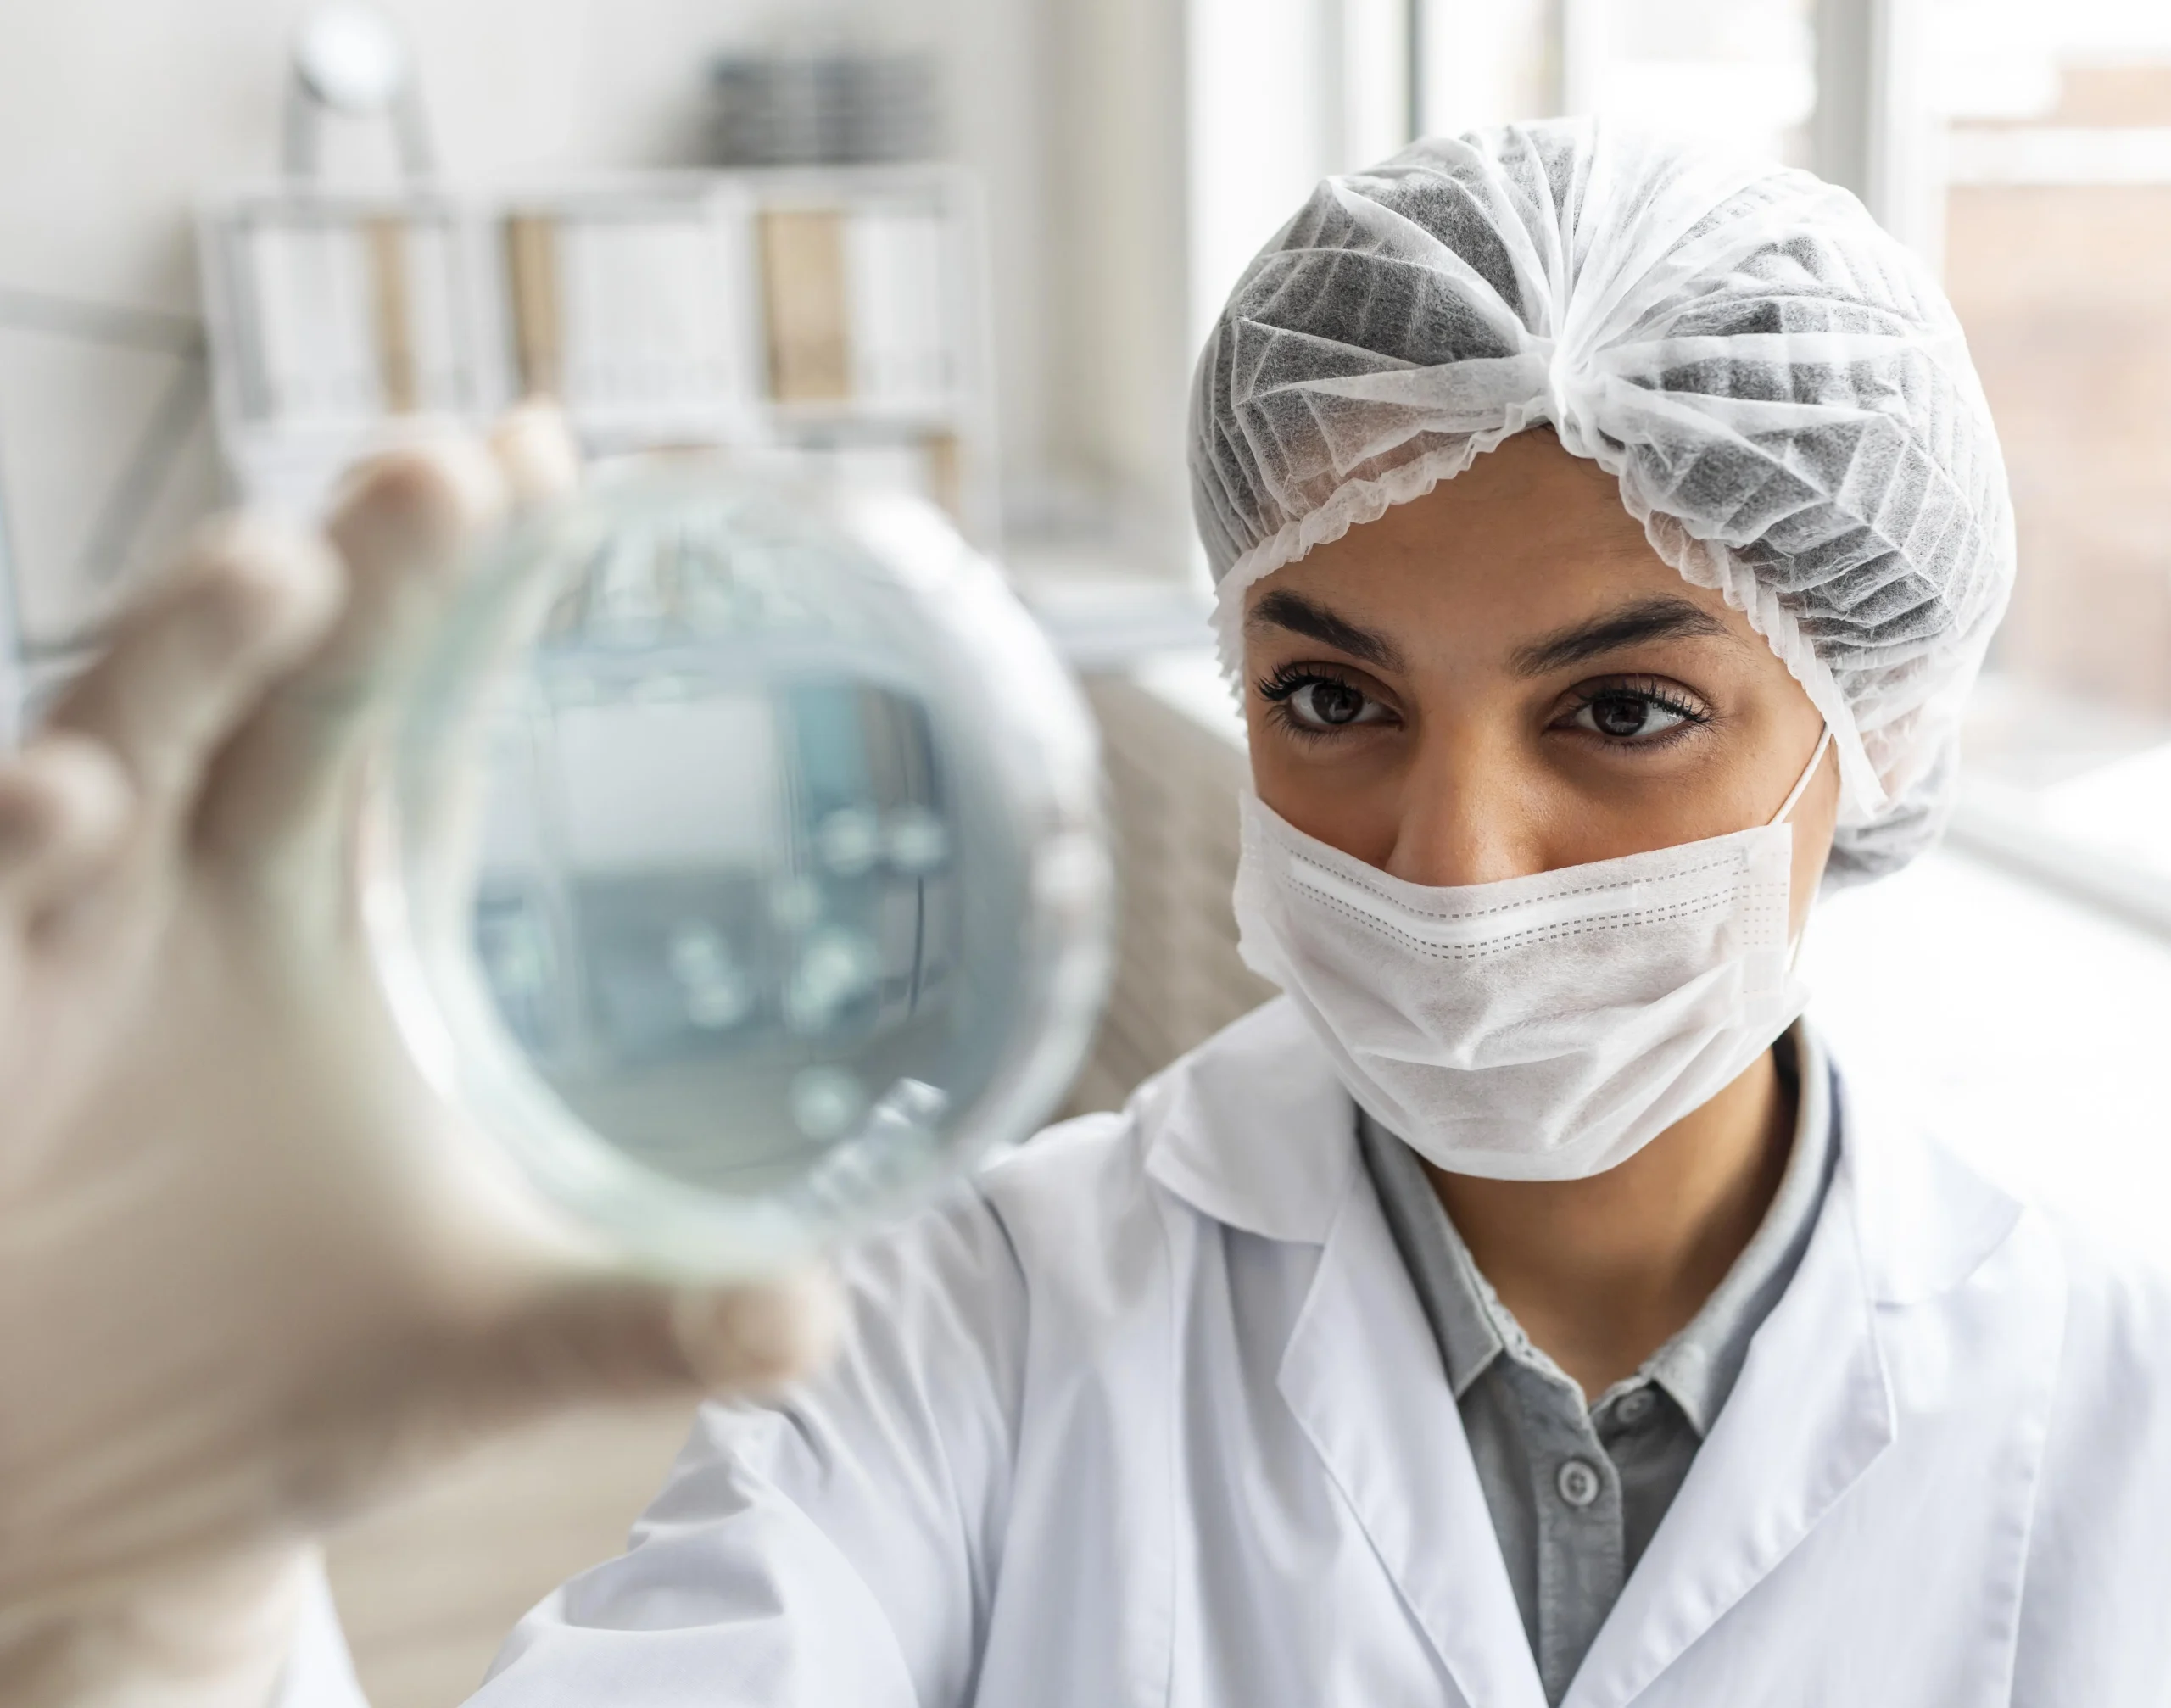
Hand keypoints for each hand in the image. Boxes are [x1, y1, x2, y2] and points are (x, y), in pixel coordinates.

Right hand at [0, 411, 837, 1705]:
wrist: (78, 1514)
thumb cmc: (273, 1382)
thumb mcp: (480, 1344)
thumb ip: (645, 1323)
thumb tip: (816, 1321)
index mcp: (335, 928)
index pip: (420, 725)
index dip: (475, 598)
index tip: (551, 462)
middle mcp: (195, 907)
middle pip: (283, 699)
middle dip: (359, 580)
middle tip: (452, 468)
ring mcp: (57, 962)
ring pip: (111, 761)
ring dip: (180, 661)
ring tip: (280, 571)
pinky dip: (11, 862)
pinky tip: (68, 802)